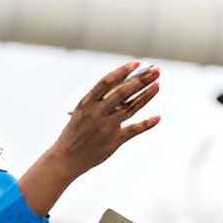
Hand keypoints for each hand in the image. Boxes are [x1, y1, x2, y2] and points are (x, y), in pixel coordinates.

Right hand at [17, 60, 160, 215]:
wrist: (65, 159)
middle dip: (141, 80)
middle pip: (123, 92)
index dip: (123, 71)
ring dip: (146, 96)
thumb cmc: (74, 134)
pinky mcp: (114, 140)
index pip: (107, 82)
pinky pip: (134, 130)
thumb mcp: (81, 113)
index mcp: (86, 103)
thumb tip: (125, 89)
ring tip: (158, 85)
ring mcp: (106, 127)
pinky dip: (147, 123)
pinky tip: (157, 117)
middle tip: (156, 71)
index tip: (136, 63)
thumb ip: (101, 102)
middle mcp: (97, 113)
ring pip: (131, 108)